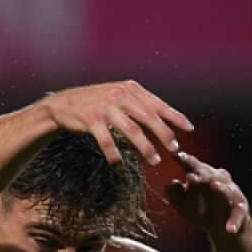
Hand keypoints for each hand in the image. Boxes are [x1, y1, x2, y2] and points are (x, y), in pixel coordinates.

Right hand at [38, 80, 193, 165]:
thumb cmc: (95, 102)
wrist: (63, 104)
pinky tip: (118, 163)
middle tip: (175, 149)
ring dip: (145, 148)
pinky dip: (114, 153)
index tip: (189, 129)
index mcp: (129, 88)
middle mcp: (119, 95)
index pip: (157, 104)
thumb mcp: (118, 95)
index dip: (175, 117)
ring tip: (155, 161)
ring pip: (132, 130)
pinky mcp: (91, 119)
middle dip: (164, 134)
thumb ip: (139, 104)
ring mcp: (105, 107)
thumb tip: (166, 120)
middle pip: (148, 117)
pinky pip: (108, 140)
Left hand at [166, 151, 251, 236]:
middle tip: (191, 176)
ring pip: (228, 189)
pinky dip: (234, 220)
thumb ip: (173, 193)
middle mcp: (219, 180)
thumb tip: (172, 182)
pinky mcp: (242, 209)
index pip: (194, 166)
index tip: (175, 156)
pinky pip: (239, 213)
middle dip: (202, 174)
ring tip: (215, 186)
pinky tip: (229, 229)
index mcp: (203, 175)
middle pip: (211, 174)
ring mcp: (232, 194)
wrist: (222, 232)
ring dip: (222, 188)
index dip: (186, 160)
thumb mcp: (181, 203)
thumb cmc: (199, 211)